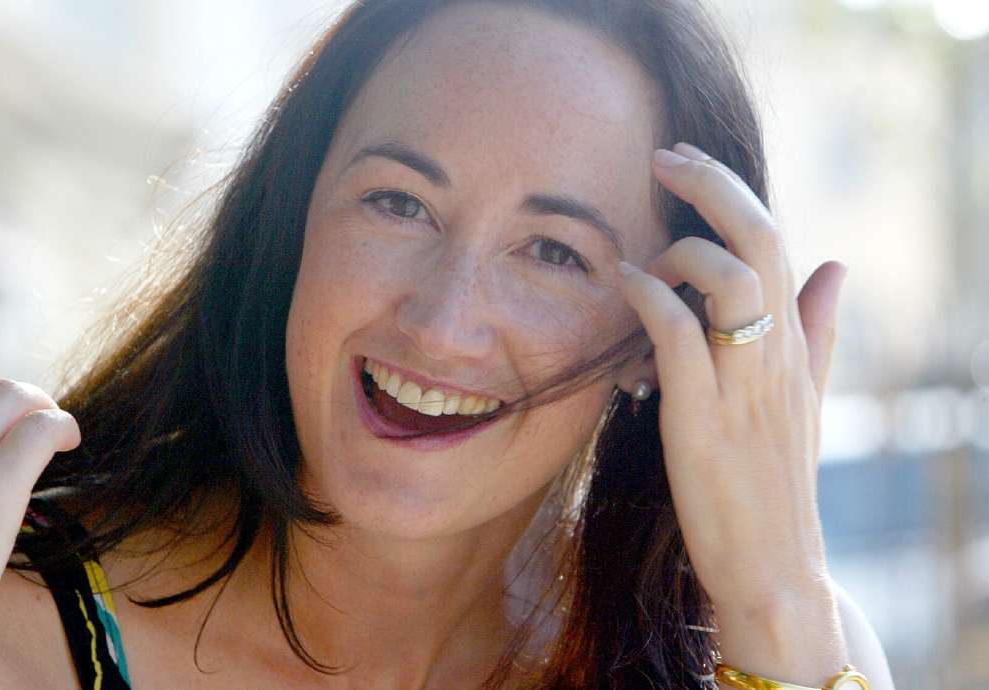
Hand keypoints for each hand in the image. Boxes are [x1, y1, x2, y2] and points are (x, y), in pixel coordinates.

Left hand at [614, 144, 849, 680]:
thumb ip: (819, 331)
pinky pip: (683, 337)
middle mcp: (776, 353)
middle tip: (662, 156)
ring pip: (730, 279)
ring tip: (638, 266)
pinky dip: (651, 298)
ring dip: (678, 251)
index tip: (684, 161)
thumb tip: (839, 266)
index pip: (776, 239)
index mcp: (794, 342)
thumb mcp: (804, 397)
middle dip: (711, 185)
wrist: (774, 565)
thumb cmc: (776, 479)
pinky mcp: (704, 421)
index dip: (730, 190)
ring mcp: (743, 386)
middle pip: (760, 238)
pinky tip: (625, 284)